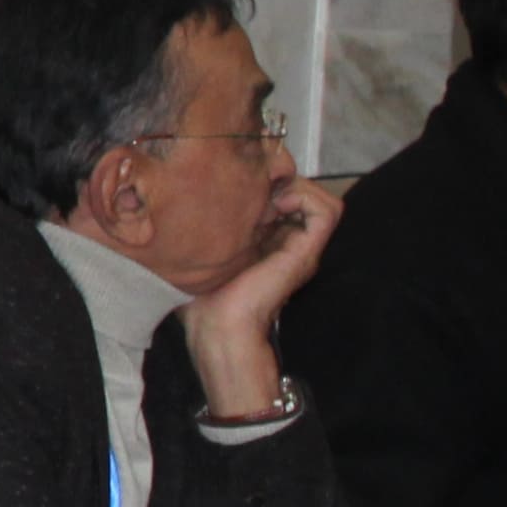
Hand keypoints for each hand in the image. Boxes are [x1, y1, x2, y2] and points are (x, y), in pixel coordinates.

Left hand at [181, 174, 342, 422]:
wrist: (217, 326)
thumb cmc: (201, 293)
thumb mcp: (202, 249)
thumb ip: (205, 225)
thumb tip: (178, 197)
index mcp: (269, 240)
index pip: (284, 195)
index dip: (266, 182)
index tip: (236, 188)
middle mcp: (290, 241)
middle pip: (302, 193)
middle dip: (278, 181)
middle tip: (249, 192)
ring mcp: (301, 247)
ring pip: (321, 198)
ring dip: (294, 187)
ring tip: (264, 201)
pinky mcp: (306, 252)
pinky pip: (328, 211)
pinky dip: (304, 198)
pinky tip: (274, 207)